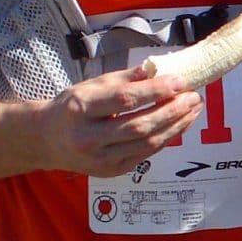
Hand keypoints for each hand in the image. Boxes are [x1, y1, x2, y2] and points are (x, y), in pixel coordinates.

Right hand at [34, 66, 201, 176]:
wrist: (47, 140)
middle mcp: (89, 138)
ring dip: (176, 126)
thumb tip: (157, 69)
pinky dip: (166, 138)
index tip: (180, 81)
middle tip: (194, 97)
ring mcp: (100, 159)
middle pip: (140, 126)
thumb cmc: (71, 108)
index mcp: (80, 109)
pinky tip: (179, 124)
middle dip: (172, 111)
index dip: (155, 91)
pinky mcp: (111, 171)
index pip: (124, 100)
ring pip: (147, 143)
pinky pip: (146, 154)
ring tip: (193, 109)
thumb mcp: (90, 86)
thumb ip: (124, 79)